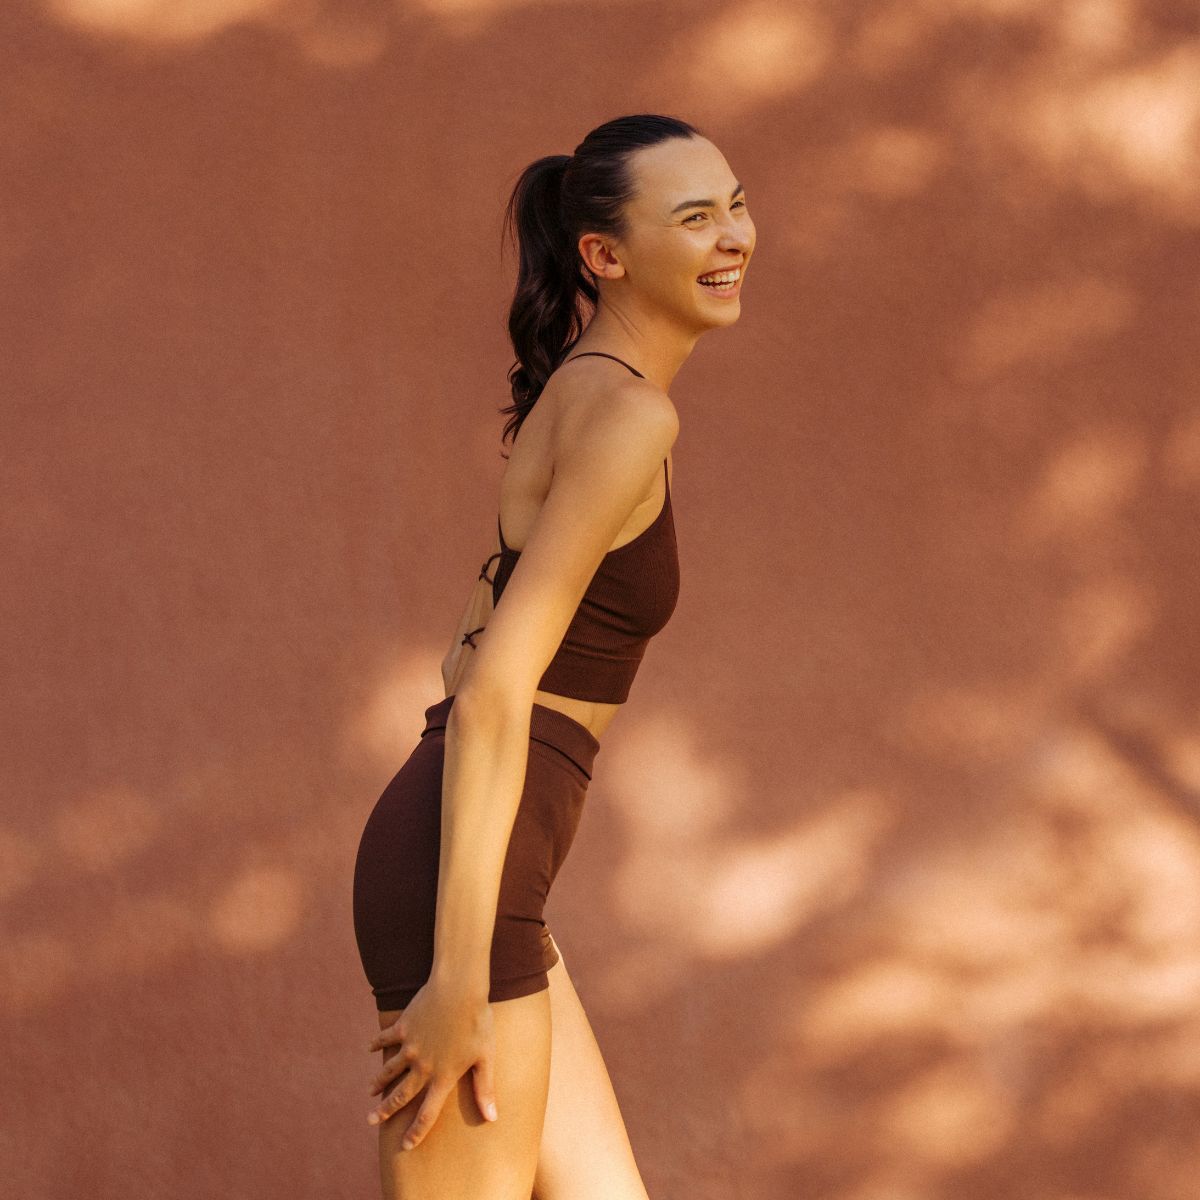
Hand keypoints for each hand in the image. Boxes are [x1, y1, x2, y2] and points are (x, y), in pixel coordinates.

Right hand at [366, 975, 499, 1148]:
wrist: (459, 990)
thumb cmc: (478, 1022)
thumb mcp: (485, 1057)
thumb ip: (484, 1088)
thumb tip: (492, 1118)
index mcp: (443, 1077)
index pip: (428, 1114)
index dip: (416, 1132)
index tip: (405, 1146)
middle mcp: (423, 1067)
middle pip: (401, 1096)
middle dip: (385, 1111)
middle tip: (370, 1121)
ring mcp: (410, 1047)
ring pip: (389, 1070)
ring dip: (378, 1082)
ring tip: (370, 1092)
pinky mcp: (403, 1027)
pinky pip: (386, 1038)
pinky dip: (377, 1043)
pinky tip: (369, 1048)